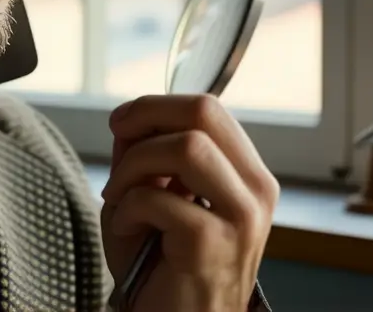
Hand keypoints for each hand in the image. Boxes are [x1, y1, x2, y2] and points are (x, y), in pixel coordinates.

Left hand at [101, 95, 278, 311]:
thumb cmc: (163, 267)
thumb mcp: (155, 198)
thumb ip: (147, 156)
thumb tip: (130, 118)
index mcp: (247, 174)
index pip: (208, 108)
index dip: (156, 105)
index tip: (122, 122)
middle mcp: (255, 191)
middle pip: (204, 112)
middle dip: (146, 117)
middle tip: (118, 142)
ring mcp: (241, 218)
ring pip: (186, 147)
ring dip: (135, 166)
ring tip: (120, 197)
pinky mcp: (212, 245)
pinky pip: (155, 199)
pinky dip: (126, 209)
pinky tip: (126, 230)